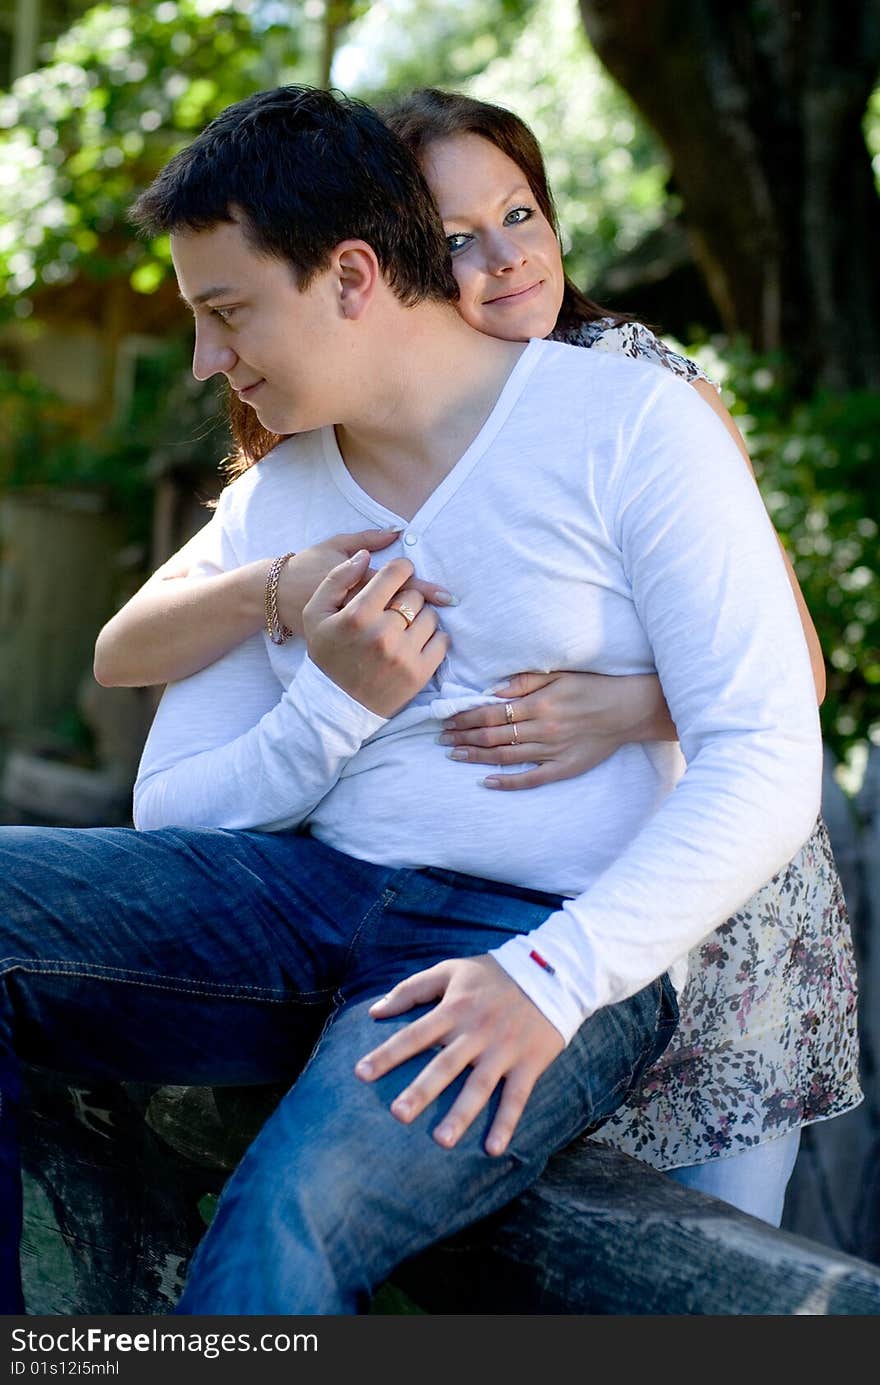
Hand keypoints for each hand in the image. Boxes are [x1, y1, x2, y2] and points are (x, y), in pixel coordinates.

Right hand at [303, 551, 449, 716]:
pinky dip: (433, 639)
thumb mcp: (316, 613)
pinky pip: (442, 641)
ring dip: (420, 618)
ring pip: (431, 616)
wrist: (337, 705)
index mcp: (358, 615)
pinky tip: (415, 643)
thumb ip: (337, 578)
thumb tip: (366, 555)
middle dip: (407, 598)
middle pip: (415, 595)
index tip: (400, 575)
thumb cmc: (327, 654)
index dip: (401, 569)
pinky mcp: (420, 673)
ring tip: (404, 629)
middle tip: (395, 610)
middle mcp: (383, 633)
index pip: (396, 573)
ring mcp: (404, 655)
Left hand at [355, 955, 563, 1155]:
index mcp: (454, 1008)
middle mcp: (476, 1031)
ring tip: (441, 1140)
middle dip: (421, 1091)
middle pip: (444, 1065)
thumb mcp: (451, 970)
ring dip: (461, 1114)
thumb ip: (412, 989)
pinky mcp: (529, 1062)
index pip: (415, 1034)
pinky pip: (517, 1097)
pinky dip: (506, 1122)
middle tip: (397, 1116)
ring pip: (479, 1086)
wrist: (553, 971)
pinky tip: (493, 1149)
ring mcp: (504, 1049)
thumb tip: (374, 1012)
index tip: (361, 1074)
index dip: (388, 1054)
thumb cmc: (494, 974)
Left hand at [438, 670, 675, 789]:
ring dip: (476, 757)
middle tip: (441, 739)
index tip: (447, 719)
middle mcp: (542, 728)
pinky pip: (531, 779)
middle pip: (493, 736)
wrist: (628, 710)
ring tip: (454, 755)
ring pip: (506, 756)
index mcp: (539, 703)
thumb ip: (525, 682)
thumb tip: (493, 691)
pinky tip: (487, 782)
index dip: (466, 717)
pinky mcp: (564, 768)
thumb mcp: (559, 675)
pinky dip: (508, 782)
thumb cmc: (592, 687)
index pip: (491, 713)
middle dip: (464, 737)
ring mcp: (553, 751)